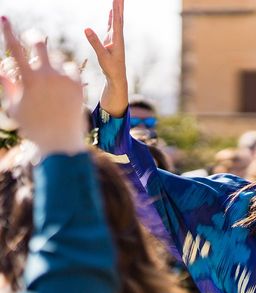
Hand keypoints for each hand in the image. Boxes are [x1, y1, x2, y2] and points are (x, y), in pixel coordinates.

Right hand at [0, 17, 84, 155]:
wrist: (61, 142)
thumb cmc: (33, 127)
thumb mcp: (15, 108)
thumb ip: (8, 87)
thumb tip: (2, 72)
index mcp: (28, 80)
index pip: (15, 49)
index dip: (8, 32)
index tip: (5, 19)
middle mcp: (47, 76)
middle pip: (40, 44)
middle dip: (35, 40)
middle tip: (33, 40)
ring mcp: (64, 80)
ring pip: (57, 59)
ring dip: (51, 62)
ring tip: (50, 78)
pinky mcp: (78, 85)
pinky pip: (71, 69)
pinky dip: (66, 72)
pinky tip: (63, 81)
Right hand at [84, 0, 127, 115]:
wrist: (117, 77)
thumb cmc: (111, 68)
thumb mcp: (102, 56)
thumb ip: (95, 43)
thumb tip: (87, 29)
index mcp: (117, 40)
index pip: (117, 21)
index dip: (116, 9)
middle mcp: (118, 36)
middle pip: (119, 17)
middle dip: (119, 5)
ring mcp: (115, 37)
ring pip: (116, 19)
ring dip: (117, 8)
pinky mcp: (111, 40)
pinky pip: (112, 24)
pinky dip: (112, 16)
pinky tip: (112, 10)